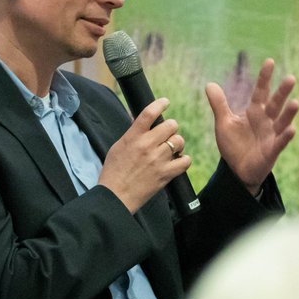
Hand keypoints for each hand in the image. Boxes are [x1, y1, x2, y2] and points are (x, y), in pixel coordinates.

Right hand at [99, 97, 191, 213]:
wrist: (115, 196)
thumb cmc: (114, 171)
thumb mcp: (118, 146)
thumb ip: (132, 133)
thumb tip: (142, 119)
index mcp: (133, 137)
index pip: (149, 113)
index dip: (160, 104)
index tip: (165, 101)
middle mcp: (147, 145)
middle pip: (171, 125)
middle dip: (170, 127)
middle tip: (167, 134)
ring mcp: (158, 160)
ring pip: (179, 140)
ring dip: (177, 143)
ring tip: (171, 149)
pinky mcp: (166, 174)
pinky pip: (185, 160)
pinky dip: (184, 159)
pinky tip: (178, 161)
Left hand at [205, 58, 298, 194]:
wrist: (237, 170)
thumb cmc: (234, 145)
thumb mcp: (224, 123)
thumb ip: (219, 104)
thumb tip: (209, 84)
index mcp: (255, 112)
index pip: (260, 92)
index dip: (264, 78)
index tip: (269, 61)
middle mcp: (266, 121)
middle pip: (275, 104)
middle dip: (282, 92)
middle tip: (290, 78)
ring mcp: (271, 135)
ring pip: (282, 122)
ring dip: (288, 113)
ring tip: (294, 103)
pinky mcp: (272, 151)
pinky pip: (280, 142)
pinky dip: (285, 136)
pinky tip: (291, 129)